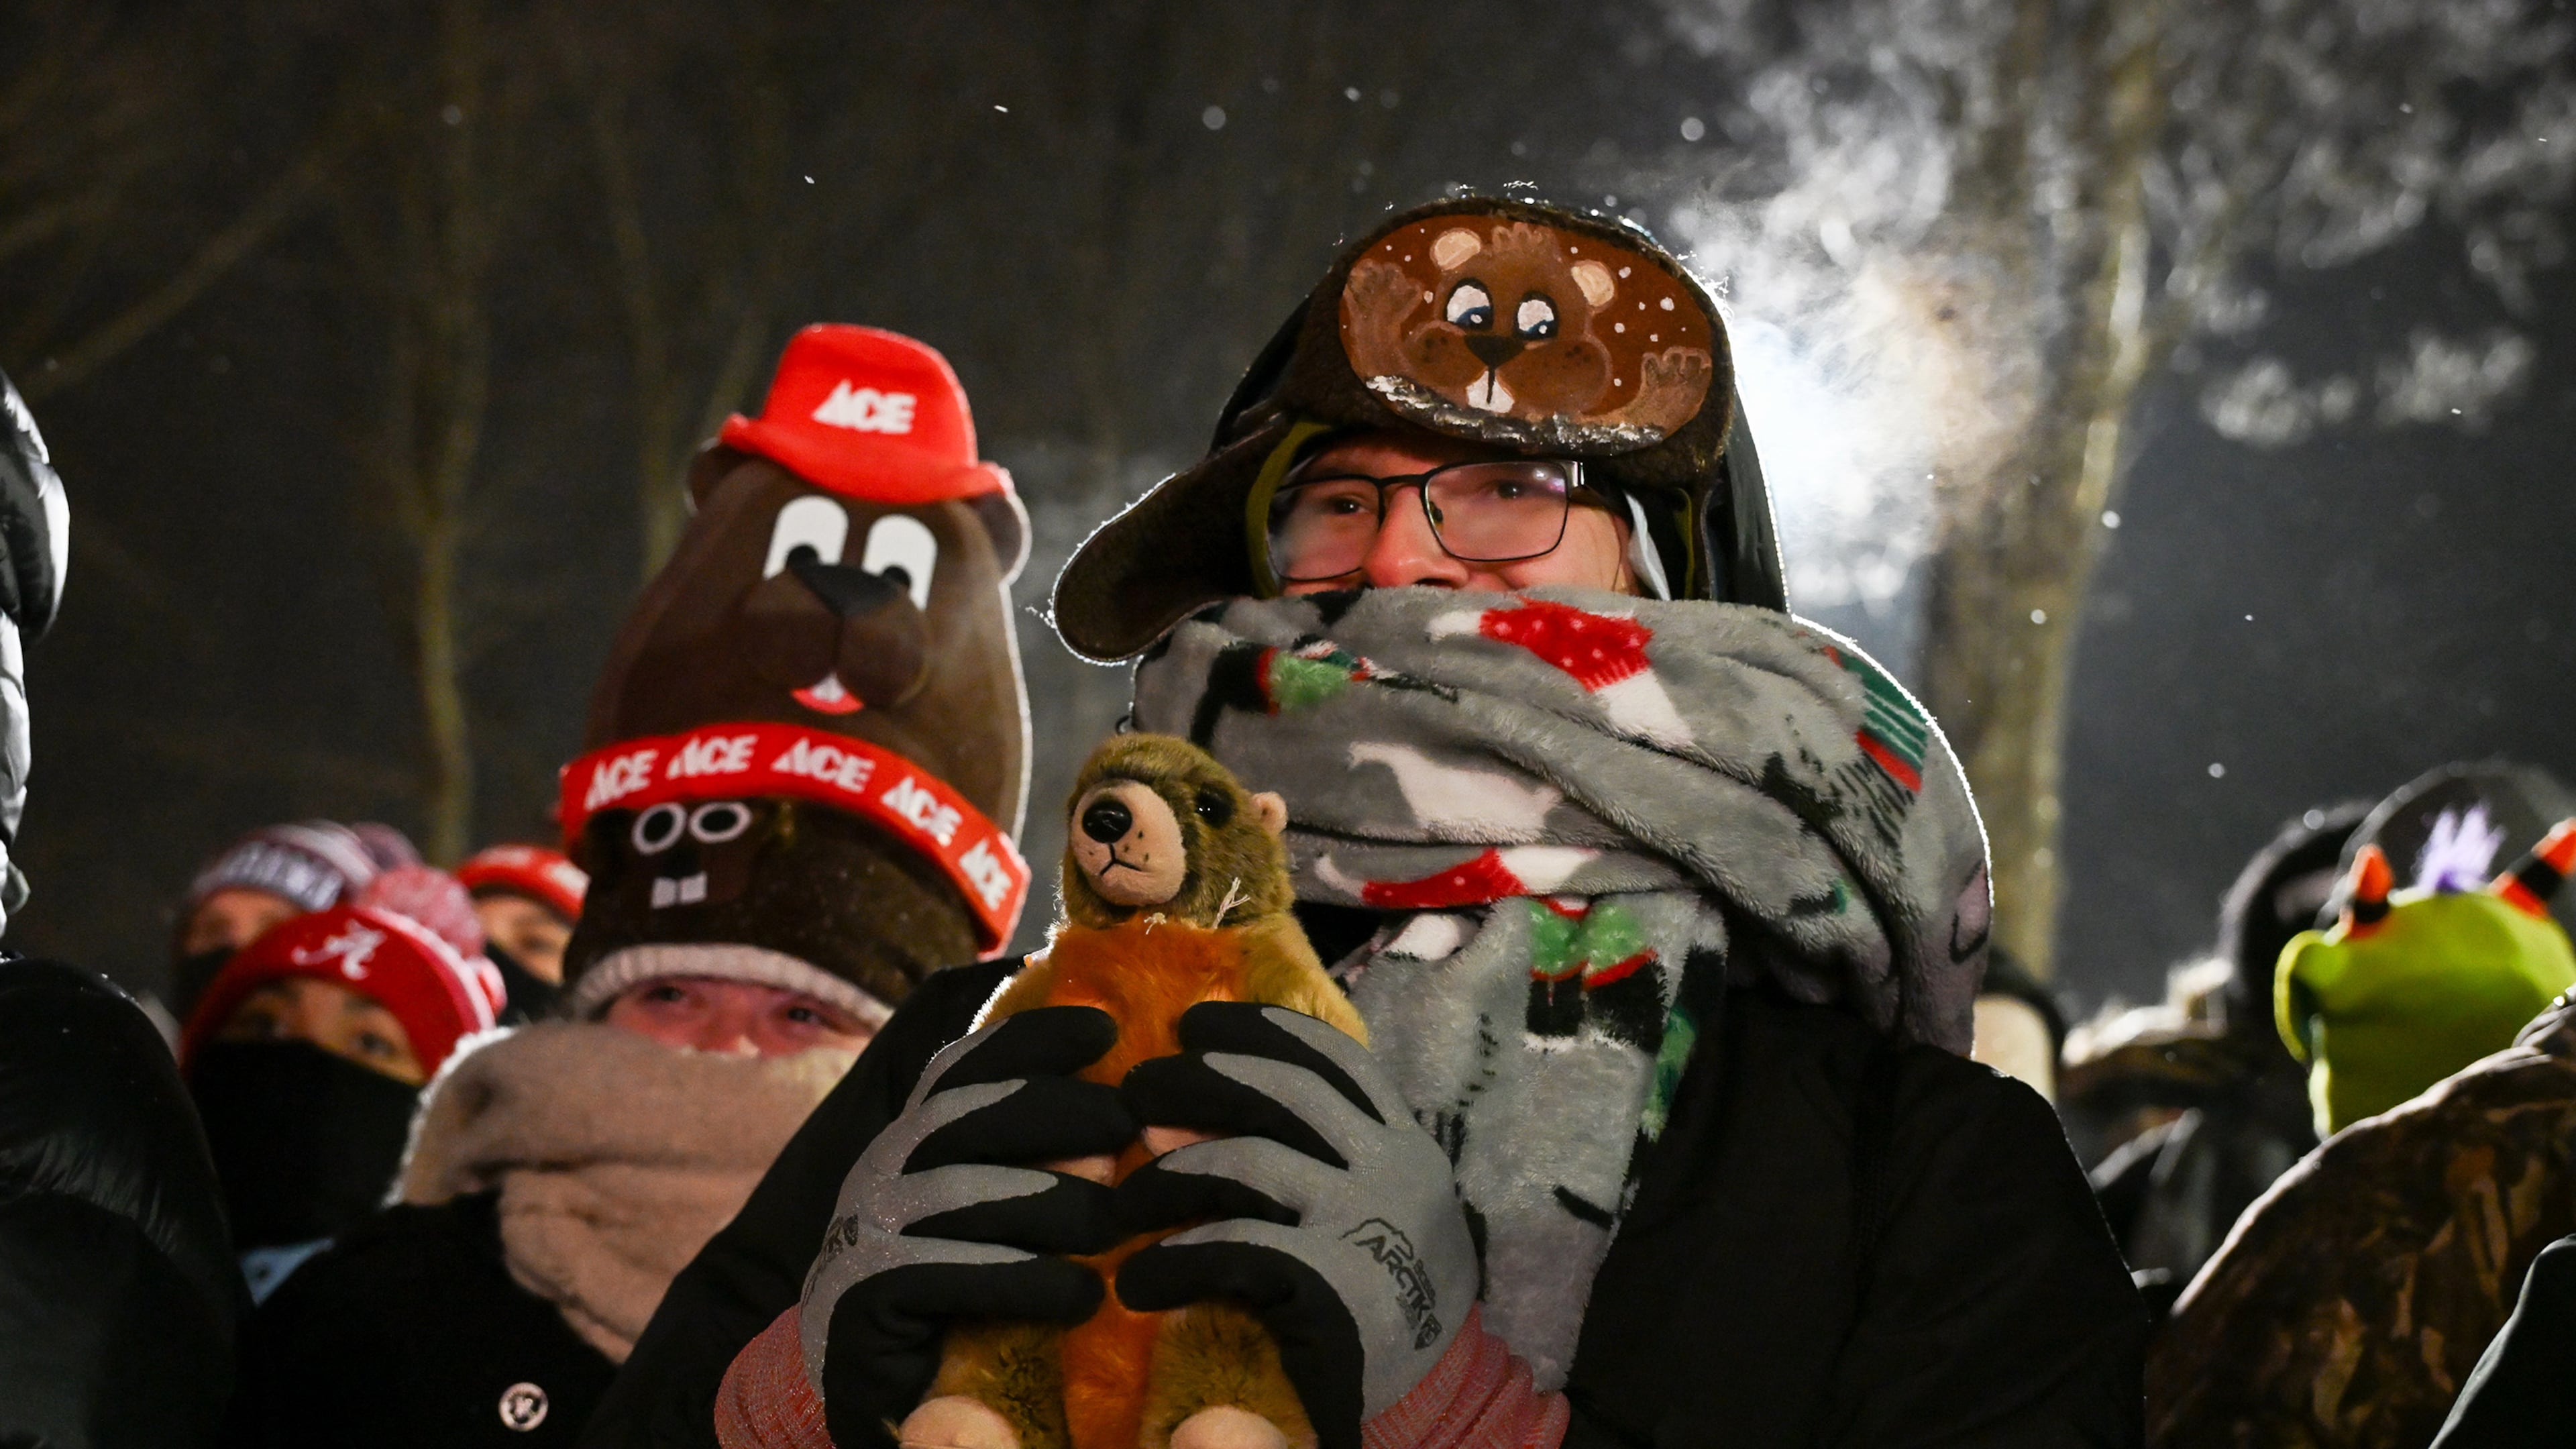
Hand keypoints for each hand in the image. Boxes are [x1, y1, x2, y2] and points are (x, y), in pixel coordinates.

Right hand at [801, 1006, 1135, 1448]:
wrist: (880, 1389)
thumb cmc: (962, 1292)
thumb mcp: (1002, 1212)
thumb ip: (1041, 1158)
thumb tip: (1132, 1111)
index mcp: (917, 1138)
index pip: (966, 1067)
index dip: (1031, 1039)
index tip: (1103, 1028)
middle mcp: (882, 1171)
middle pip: (962, 1114)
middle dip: (1051, 1108)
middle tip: (1126, 1124)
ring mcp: (863, 1232)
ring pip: (957, 1193)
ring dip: (1048, 1201)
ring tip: (1116, 1223)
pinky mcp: (861, 1299)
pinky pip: (943, 1276)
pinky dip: (1021, 1280)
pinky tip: (1084, 1295)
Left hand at [1115, 1003, 1477, 1448]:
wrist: (1439, 1400)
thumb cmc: (1387, 1300)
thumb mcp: (1369, 1210)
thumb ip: (1309, 1157)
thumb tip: (1188, 1115)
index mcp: (1403, 1142)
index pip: (1334, 1058)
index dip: (1260, 1030)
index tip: (1197, 1024)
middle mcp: (1391, 1166)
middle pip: (1282, 1092)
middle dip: (1198, 1081)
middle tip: (1135, 1093)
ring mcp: (1365, 1220)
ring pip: (1245, 1163)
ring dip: (1167, 1177)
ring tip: (1122, 1204)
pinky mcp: (1334, 1281)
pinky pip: (1232, 1249)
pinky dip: (1175, 1262)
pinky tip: (1140, 1283)